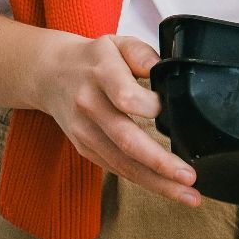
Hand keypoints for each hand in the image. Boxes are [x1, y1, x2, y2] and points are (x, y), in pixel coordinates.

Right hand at [30, 33, 200, 206]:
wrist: (49, 74)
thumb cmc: (93, 59)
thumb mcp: (117, 43)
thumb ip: (142, 54)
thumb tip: (165, 71)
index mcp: (101, 73)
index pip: (125, 96)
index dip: (150, 107)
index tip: (171, 111)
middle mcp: (89, 104)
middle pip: (125, 139)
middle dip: (160, 162)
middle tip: (189, 177)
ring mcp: (84, 131)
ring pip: (122, 163)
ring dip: (156, 183)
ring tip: (188, 195)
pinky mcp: (84, 148)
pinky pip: (116, 168)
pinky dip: (143, 181)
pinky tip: (167, 188)